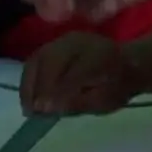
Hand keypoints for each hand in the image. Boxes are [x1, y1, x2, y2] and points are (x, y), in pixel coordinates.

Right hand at [19, 32, 139, 115]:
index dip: (56, 89)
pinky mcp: (55, 44)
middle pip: (50, 59)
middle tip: (31, 111)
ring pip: (38, 58)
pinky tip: (29, 97)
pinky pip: (36, 59)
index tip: (43, 109)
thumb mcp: (104, 101)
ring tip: (28, 106)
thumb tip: (49, 107)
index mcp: (99, 54)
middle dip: (38, 86)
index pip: (74, 71)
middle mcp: (78, 41)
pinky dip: (29, 79)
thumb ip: (78, 102)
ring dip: (29, 83)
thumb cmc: (115, 87)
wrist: (124, 65)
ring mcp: (64, 40)